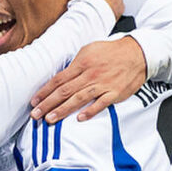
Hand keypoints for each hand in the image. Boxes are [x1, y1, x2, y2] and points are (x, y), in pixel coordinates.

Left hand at [31, 35, 148, 121]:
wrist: (137, 53)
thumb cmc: (111, 52)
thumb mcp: (90, 50)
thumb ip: (75, 64)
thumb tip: (62, 77)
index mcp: (82, 63)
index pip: (58, 80)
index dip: (45, 91)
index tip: (34, 101)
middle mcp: (90, 74)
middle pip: (64, 91)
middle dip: (48, 104)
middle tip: (35, 115)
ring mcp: (102, 84)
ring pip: (78, 99)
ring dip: (63, 110)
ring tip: (50, 119)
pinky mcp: (115, 93)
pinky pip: (101, 104)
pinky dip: (90, 111)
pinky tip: (79, 119)